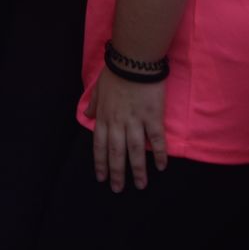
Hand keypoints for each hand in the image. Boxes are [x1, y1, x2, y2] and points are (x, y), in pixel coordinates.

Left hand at [86, 68, 166, 193]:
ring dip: (138, 169)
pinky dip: (159, 153)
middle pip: (116, 152)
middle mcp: (118, 122)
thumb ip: (93, 104)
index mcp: (104, 116)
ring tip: (140, 185)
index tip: (101, 178)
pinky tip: (161, 167)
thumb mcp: (98, 88)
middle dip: (116, 173)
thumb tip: (87, 116)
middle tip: (118, 189)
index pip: (100, 145)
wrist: (133, 60)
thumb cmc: (115, 72)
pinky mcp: (152, 116)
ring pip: (135, 150)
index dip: (100, 162)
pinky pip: (156, 138)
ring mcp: (136, 120)